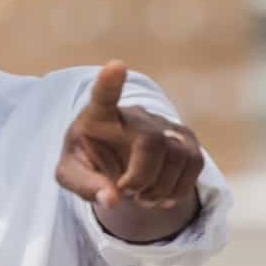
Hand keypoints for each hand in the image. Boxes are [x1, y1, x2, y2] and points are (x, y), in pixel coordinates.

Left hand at [56, 60, 203, 210]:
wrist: (113, 160)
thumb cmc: (88, 160)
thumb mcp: (71, 175)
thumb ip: (85, 186)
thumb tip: (112, 200)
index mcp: (98, 116)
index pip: (103, 95)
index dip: (110, 82)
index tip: (116, 66)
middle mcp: (134, 115)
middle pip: (150, 141)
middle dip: (142, 177)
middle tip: (128, 193)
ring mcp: (162, 124)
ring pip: (176, 155)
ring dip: (160, 188)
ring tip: (142, 197)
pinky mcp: (185, 138)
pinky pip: (193, 164)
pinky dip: (179, 189)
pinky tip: (161, 195)